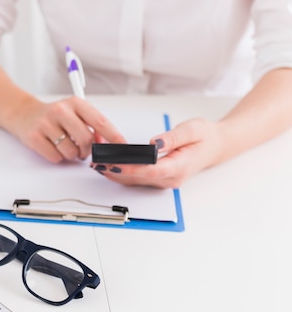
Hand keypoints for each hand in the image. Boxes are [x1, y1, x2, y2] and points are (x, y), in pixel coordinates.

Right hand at [10, 97, 125, 162]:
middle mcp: (61, 110)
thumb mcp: (75, 113)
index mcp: (75, 103)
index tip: (121, 146)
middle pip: (86, 140)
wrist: (24, 114)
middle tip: (83, 150)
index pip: (100, 121)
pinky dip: (58, 157)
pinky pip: (55, 157)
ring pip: (71, 152)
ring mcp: (46, 124)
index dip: (114, 136)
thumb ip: (92, 125)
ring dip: (72, 155)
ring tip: (66, 146)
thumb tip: (105, 142)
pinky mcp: (35, 137)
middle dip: (87, 150)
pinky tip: (53, 147)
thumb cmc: (54, 116)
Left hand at [91, 117, 223, 188]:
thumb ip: (172, 137)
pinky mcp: (157, 179)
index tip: (113, 162)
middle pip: (137, 178)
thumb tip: (153, 143)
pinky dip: (120, 171)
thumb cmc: (204, 137)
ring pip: (133, 180)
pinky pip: (135, 178)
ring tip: (96, 160)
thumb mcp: (192, 130)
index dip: (130, 168)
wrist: (215, 146)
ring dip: (114, 171)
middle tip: (96, 159)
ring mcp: (162, 182)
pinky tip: (107, 163)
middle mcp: (169, 179)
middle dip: (115, 169)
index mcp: (179, 167)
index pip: (151, 170)